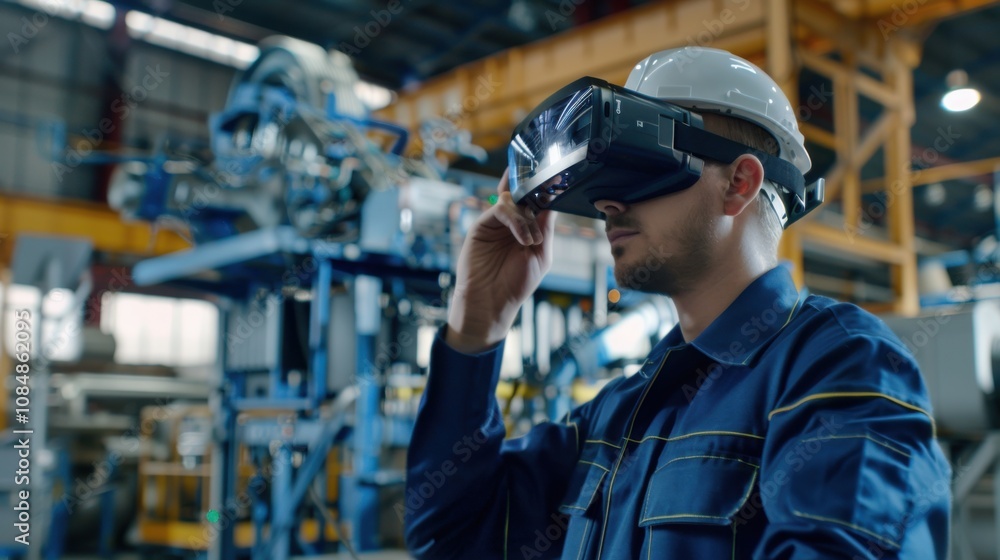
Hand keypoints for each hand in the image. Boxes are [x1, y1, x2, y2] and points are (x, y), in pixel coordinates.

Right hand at [446, 169, 556, 352]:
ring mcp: (496, 223)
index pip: (537, 202)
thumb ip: (545, 228)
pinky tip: (524, 240)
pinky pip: (501, 210)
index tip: (560, 178)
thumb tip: (552, 202)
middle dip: (536, 192)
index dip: (547, 190)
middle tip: (549, 187)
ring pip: (513, 201)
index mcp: (528, 228)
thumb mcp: (540, 256)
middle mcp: (512, 222)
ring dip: (526, 218)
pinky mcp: (482, 225)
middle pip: (523, 194)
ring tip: (532, 242)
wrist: (491, 302)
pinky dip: (516, 221)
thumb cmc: (516, 284)